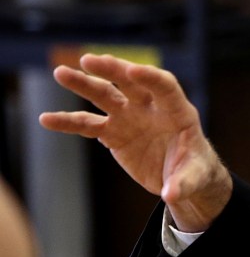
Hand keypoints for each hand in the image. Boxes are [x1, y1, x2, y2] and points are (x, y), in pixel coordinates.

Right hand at [38, 54, 230, 231]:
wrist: (181, 176)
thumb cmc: (194, 171)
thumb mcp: (195, 178)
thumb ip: (184, 184)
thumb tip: (172, 196)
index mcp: (178, 112)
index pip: (165, 87)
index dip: (151, 77)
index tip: (133, 69)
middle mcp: (152, 108)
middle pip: (130, 82)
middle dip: (112, 69)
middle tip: (88, 60)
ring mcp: (130, 117)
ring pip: (105, 96)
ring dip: (84, 84)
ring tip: (60, 73)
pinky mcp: (114, 133)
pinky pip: (88, 124)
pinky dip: (69, 122)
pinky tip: (47, 119)